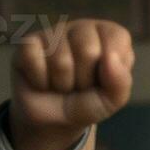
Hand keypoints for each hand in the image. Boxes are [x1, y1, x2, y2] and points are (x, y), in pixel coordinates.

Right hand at [9, 19, 135, 149]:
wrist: (53, 121)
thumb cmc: (86, 104)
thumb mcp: (110, 101)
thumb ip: (120, 83)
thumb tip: (110, 58)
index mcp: (110, 36)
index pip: (116, 43)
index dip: (110, 73)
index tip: (102, 82)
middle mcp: (83, 28)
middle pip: (87, 50)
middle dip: (83, 81)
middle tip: (79, 86)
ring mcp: (55, 33)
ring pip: (60, 60)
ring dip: (61, 84)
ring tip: (62, 85)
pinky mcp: (29, 43)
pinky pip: (34, 59)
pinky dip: (40, 81)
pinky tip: (42, 81)